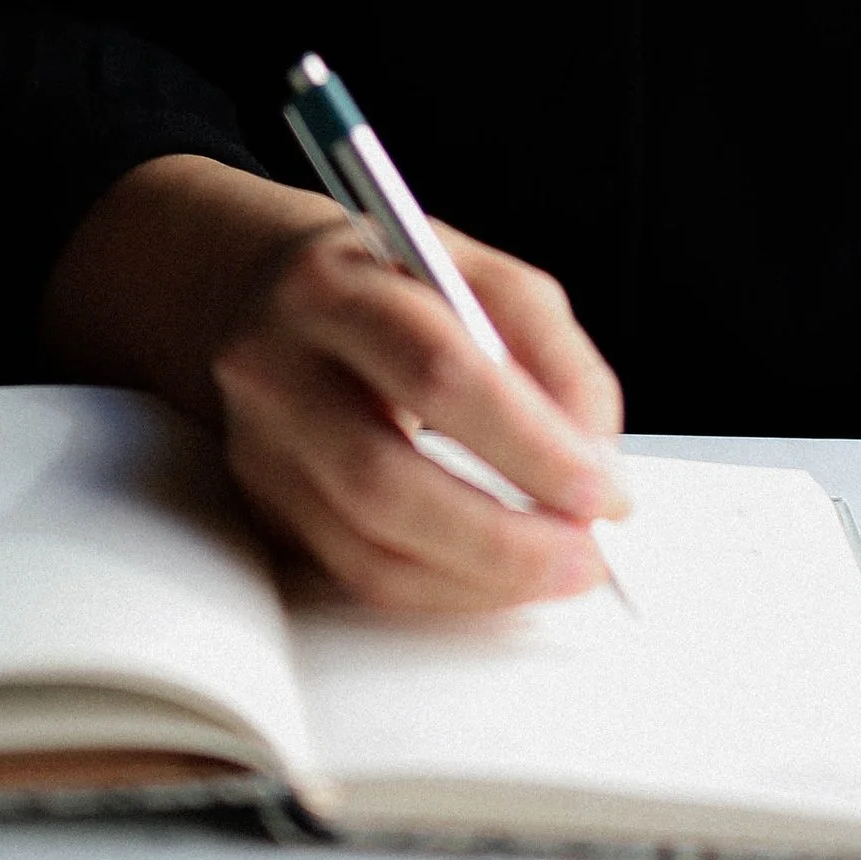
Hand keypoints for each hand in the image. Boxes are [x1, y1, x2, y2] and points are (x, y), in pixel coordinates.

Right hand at [42, 152, 626, 612]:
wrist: (266, 295)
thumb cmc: (388, 282)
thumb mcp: (475, 270)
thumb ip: (548, 350)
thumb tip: (597, 455)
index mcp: (333, 287)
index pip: (437, 371)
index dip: (528, 443)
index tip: (602, 488)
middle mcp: (276, 370)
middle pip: (386, 481)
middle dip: (505, 538)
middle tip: (586, 555)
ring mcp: (259, 450)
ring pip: (368, 550)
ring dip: (483, 579)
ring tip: (560, 570)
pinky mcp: (264, 509)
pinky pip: (359, 575)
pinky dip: (445, 588)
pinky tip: (499, 575)